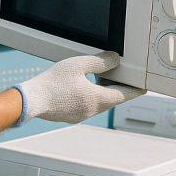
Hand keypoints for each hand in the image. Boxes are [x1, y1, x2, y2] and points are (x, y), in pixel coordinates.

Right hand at [12, 51, 145, 124]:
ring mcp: (81, 115)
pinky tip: (82, 86)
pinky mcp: (71, 116)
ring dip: (103, 91)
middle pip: (113, 99)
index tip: (144, 87)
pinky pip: (87, 106)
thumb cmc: (52, 83)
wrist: (31, 100)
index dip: (136, 90)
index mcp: (97, 98)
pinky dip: (91, 96)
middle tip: (122, 76)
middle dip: (119, 87)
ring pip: (99, 103)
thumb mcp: (79, 64)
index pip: (125, 95)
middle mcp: (92, 110)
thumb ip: (100, 61)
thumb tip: (114, 60)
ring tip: (101, 77)